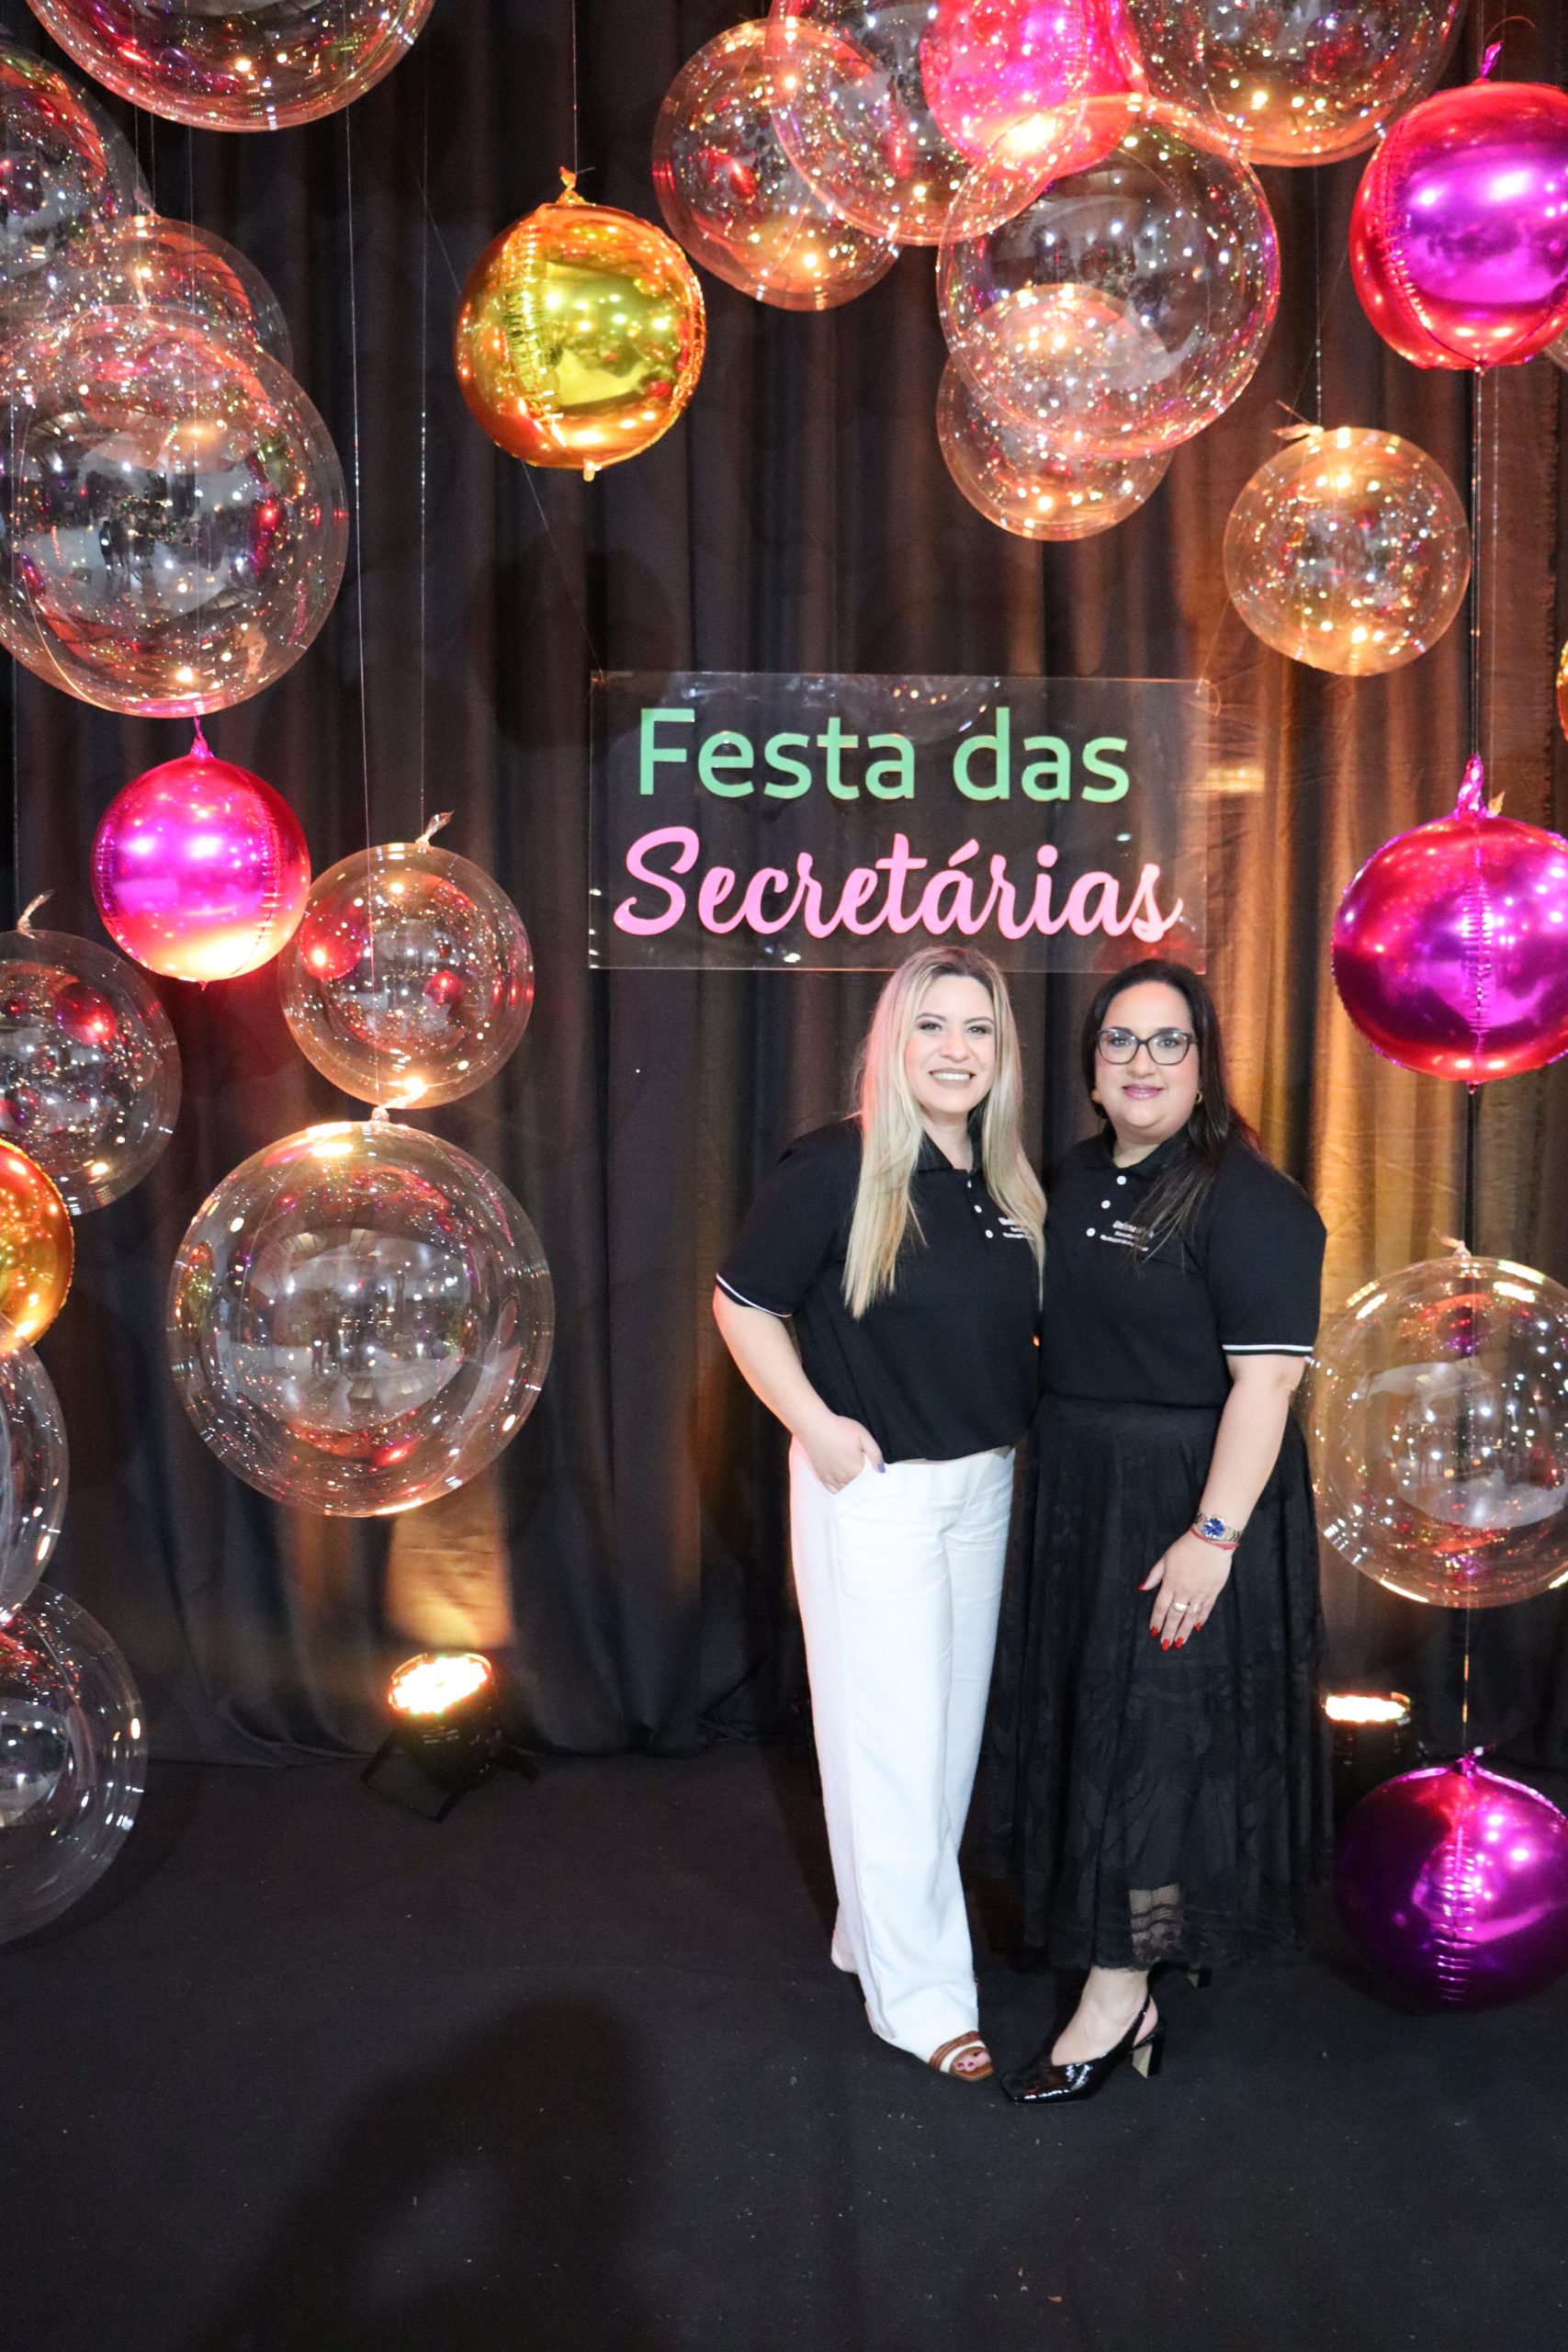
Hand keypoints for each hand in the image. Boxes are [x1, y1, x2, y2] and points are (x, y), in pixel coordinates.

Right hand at [805, 1415, 882, 1492]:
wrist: (815, 1426)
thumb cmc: (840, 1428)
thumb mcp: (863, 1436)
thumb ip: (875, 1454)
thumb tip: (881, 1470)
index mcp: (857, 1469)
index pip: (871, 1482)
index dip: (875, 1478)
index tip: (876, 1474)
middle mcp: (845, 1478)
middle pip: (859, 1488)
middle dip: (865, 1484)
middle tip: (867, 1475)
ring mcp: (832, 1479)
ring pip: (847, 1490)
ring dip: (853, 1487)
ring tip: (855, 1477)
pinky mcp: (822, 1477)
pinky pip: (833, 1491)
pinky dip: (840, 1489)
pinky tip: (843, 1483)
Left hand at [1141, 1530, 1231, 1646]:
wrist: (1211, 1541)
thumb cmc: (1186, 1547)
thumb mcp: (1165, 1558)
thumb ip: (1154, 1575)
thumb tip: (1141, 1588)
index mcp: (1170, 1584)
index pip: (1161, 1607)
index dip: (1157, 1621)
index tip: (1154, 1632)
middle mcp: (1184, 1592)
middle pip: (1175, 1616)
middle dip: (1169, 1632)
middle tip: (1165, 1646)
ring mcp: (1200, 1593)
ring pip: (1190, 1617)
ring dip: (1184, 1631)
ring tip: (1179, 1643)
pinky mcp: (1213, 1592)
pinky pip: (1206, 1610)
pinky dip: (1201, 1619)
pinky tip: (1196, 1628)